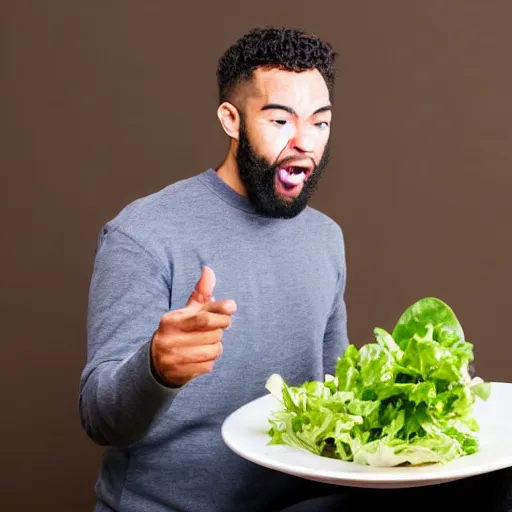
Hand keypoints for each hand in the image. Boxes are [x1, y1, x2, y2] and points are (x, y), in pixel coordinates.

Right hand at [150, 266, 236, 386]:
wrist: (157, 363)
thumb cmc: (179, 331)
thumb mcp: (186, 311)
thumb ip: (200, 293)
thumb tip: (208, 270)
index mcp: (172, 320)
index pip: (203, 316)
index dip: (221, 312)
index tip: (232, 307)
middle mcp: (170, 338)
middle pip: (213, 333)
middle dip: (218, 331)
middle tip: (213, 331)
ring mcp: (173, 357)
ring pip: (213, 350)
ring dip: (215, 348)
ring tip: (206, 344)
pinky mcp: (179, 372)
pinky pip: (208, 366)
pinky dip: (209, 362)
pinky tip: (200, 358)